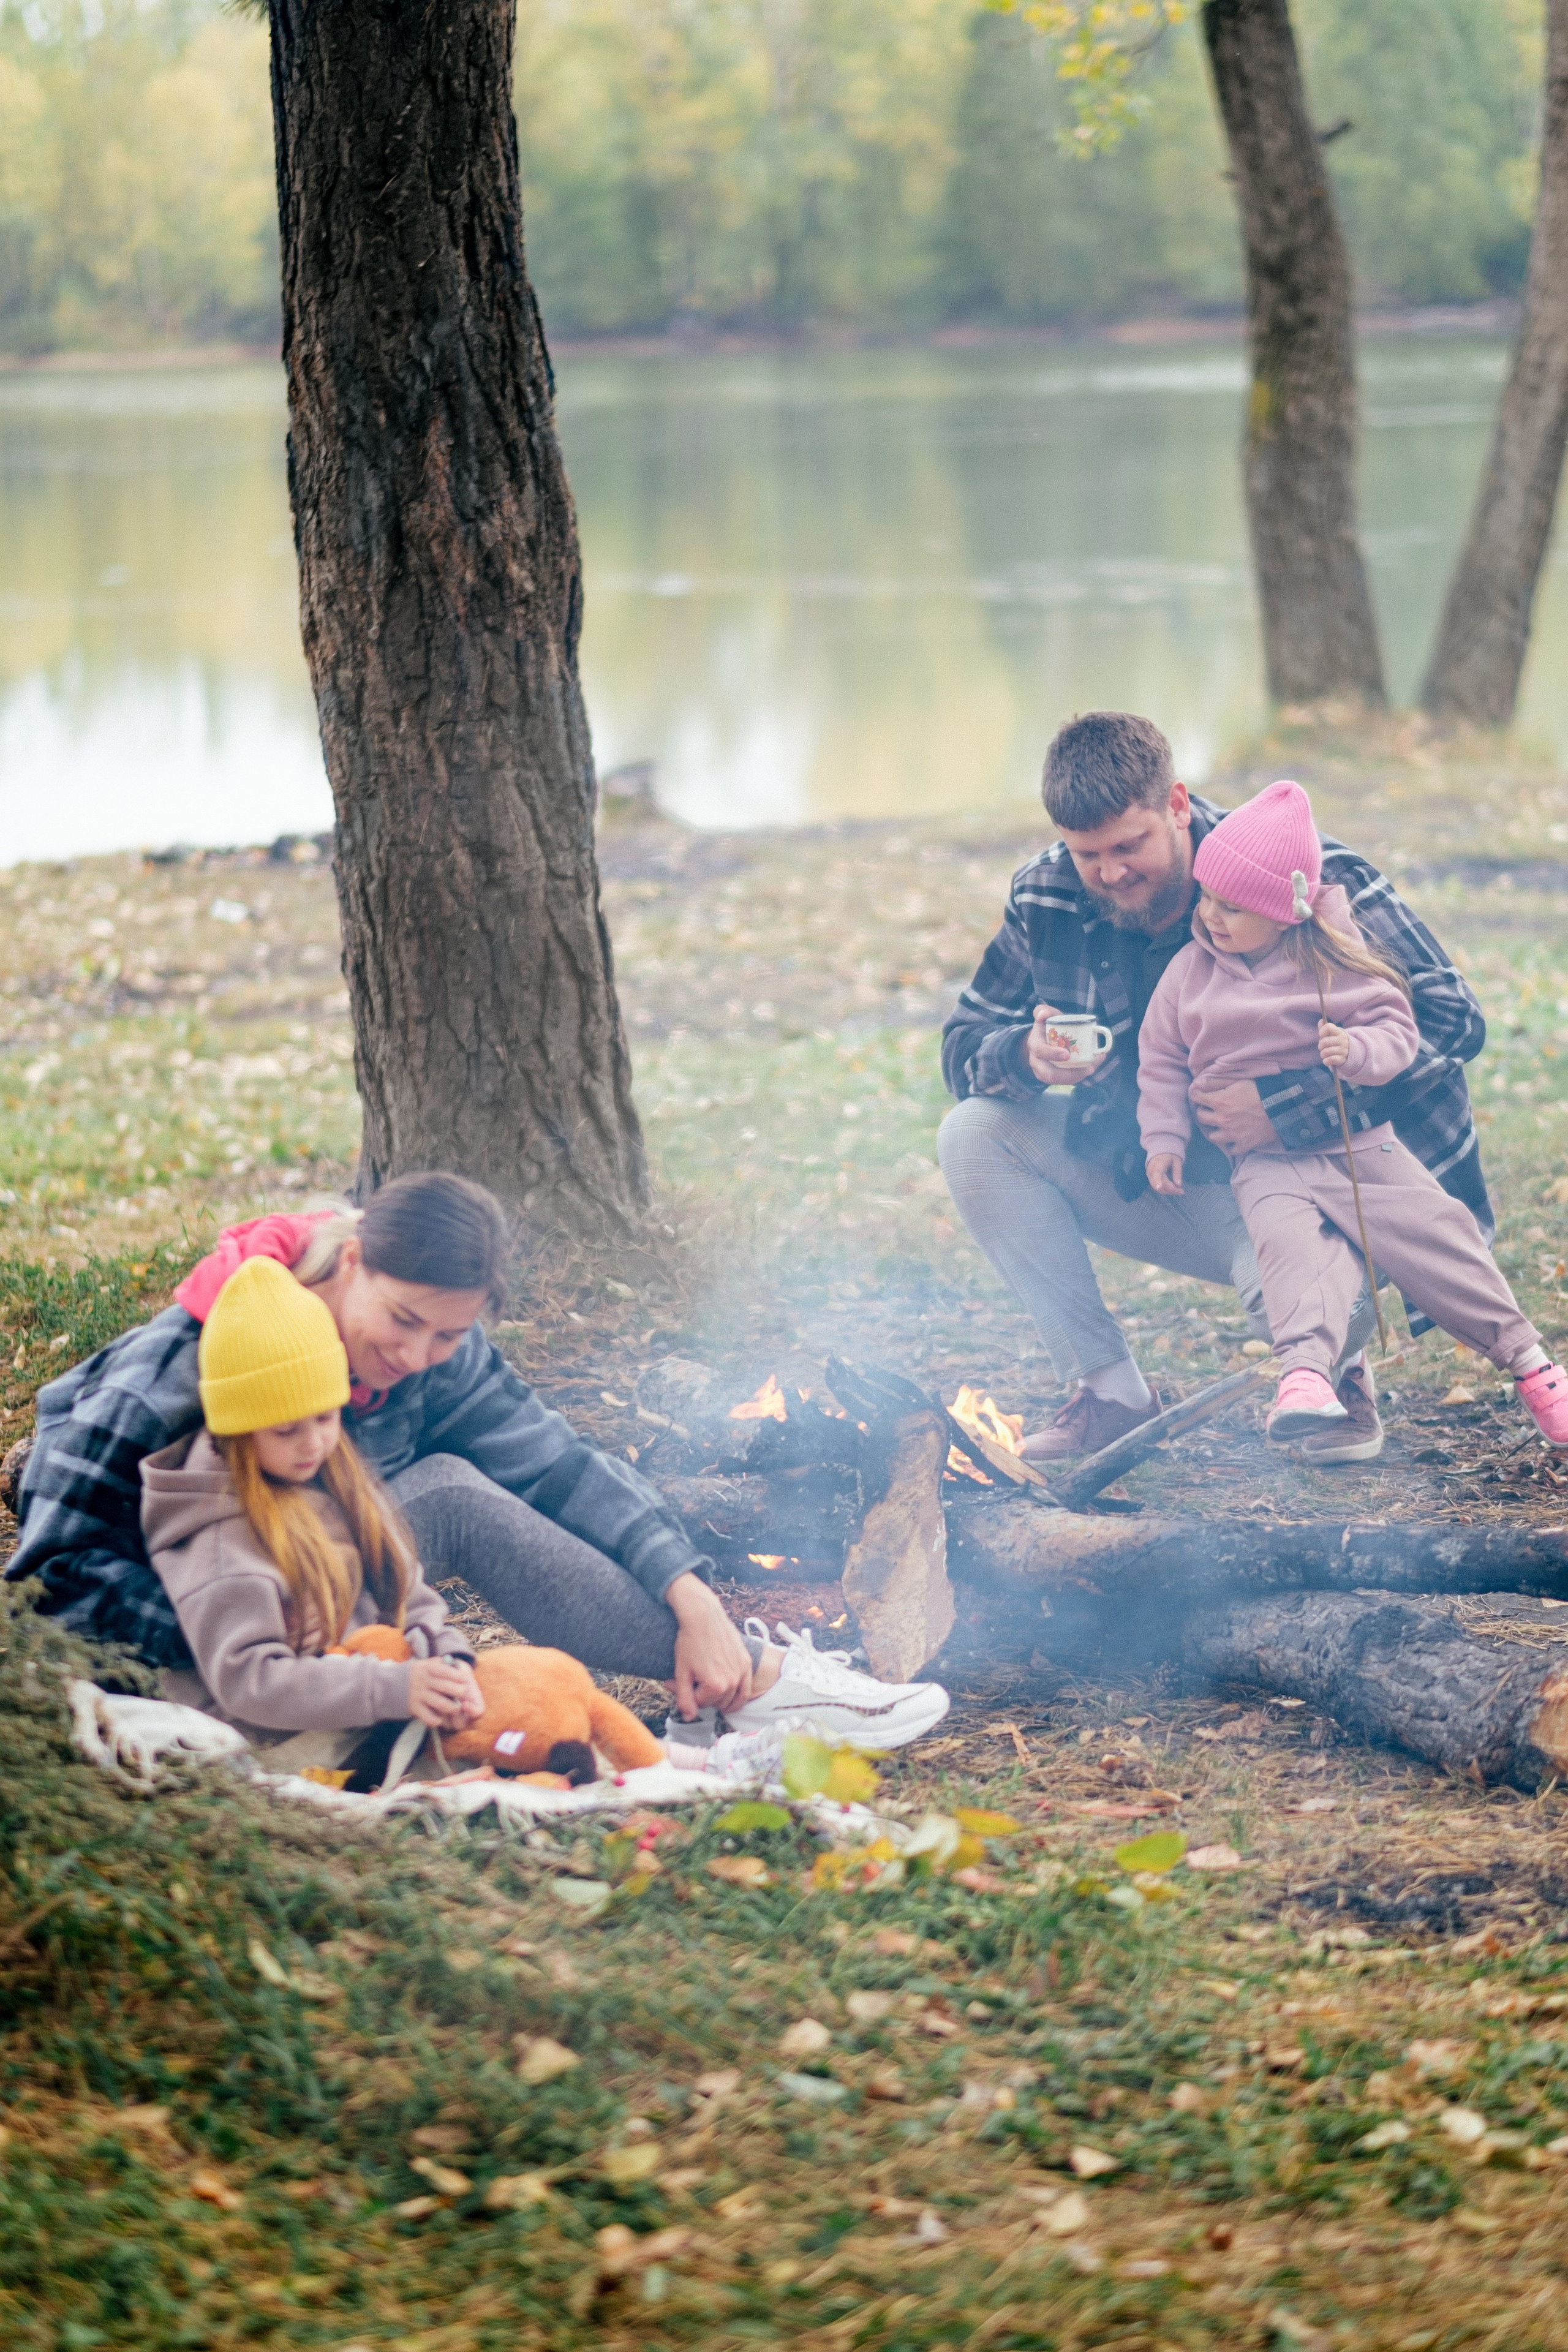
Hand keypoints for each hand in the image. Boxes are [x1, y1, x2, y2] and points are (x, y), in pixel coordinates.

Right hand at [406, 1656, 484, 1729]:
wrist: (387, 1685)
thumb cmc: (412, 1674)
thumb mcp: (423, 1664)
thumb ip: (437, 1663)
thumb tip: (454, 1663)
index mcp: (427, 1668)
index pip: (447, 1671)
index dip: (459, 1676)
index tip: (465, 1680)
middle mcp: (423, 1681)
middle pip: (447, 1687)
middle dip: (459, 1692)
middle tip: (464, 1695)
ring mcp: (418, 1695)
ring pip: (441, 1703)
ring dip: (451, 1707)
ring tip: (456, 1708)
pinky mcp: (413, 1708)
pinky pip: (428, 1716)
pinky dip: (436, 1720)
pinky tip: (440, 1719)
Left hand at [665, 1572, 753, 1718]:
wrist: (703, 1616)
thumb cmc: (690, 1642)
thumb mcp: (682, 1673)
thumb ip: (684, 1699)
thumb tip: (689, 1718)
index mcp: (715, 1687)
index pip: (699, 1704)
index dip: (686, 1694)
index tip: (676, 1682)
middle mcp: (733, 1682)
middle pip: (716, 1703)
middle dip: (702, 1696)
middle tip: (690, 1681)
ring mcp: (742, 1672)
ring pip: (731, 1700)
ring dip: (719, 1698)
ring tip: (707, 1689)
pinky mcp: (747, 1663)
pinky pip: (745, 1690)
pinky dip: (738, 1698)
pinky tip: (730, 1701)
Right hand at [1025, 1003, 1108, 1087]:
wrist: (1042, 1039)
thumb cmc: (1047, 1025)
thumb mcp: (1045, 1015)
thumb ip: (1043, 1010)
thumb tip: (1042, 1015)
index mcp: (1034, 1045)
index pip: (1040, 1051)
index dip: (1052, 1054)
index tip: (1067, 1054)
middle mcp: (1036, 1061)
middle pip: (1049, 1074)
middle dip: (1068, 1074)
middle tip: (1088, 1068)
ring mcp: (1043, 1072)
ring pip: (1059, 1081)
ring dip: (1078, 1077)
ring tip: (1093, 1067)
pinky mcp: (1053, 1078)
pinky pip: (1065, 1081)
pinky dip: (1079, 1076)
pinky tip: (1093, 1067)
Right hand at [1146, 1152, 1184, 1195]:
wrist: (1160, 1151)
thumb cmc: (1170, 1155)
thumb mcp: (1177, 1161)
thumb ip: (1177, 1173)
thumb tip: (1178, 1185)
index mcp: (1158, 1163)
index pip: (1157, 1173)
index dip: (1157, 1180)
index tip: (1159, 1187)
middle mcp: (1151, 1170)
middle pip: (1158, 1184)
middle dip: (1170, 1190)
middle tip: (1182, 1191)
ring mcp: (1149, 1175)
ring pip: (1156, 1187)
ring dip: (1168, 1191)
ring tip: (1179, 1190)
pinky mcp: (1150, 1178)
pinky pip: (1156, 1186)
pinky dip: (1165, 1189)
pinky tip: (1173, 1188)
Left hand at [1189, 1074, 1274, 1156]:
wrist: (1283, 1107)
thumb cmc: (1261, 1090)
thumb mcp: (1238, 1080)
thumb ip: (1215, 1082)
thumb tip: (1196, 1083)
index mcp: (1219, 1102)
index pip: (1196, 1098)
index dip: (1198, 1096)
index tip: (1202, 1095)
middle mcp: (1222, 1120)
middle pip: (1201, 1118)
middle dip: (1204, 1112)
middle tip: (1212, 1110)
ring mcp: (1232, 1134)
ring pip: (1212, 1137)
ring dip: (1215, 1130)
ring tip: (1222, 1125)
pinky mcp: (1243, 1144)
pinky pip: (1231, 1149)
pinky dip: (1232, 1144)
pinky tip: (1235, 1137)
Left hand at [1318, 1019, 1350, 1068]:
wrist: (1349, 1054)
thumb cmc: (1335, 1042)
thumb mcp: (1332, 1034)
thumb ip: (1325, 1028)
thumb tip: (1321, 1021)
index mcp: (1339, 1032)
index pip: (1328, 1027)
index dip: (1322, 1031)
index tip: (1321, 1035)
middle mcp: (1342, 1040)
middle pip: (1324, 1041)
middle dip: (1320, 1046)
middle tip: (1322, 1047)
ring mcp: (1343, 1050)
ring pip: (1325, 1052)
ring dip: (1322, 1054)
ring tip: (1325, 1054)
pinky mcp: (1342, 1059)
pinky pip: (1329, 1060)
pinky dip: (1325, 1061)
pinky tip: (1327, 1060)